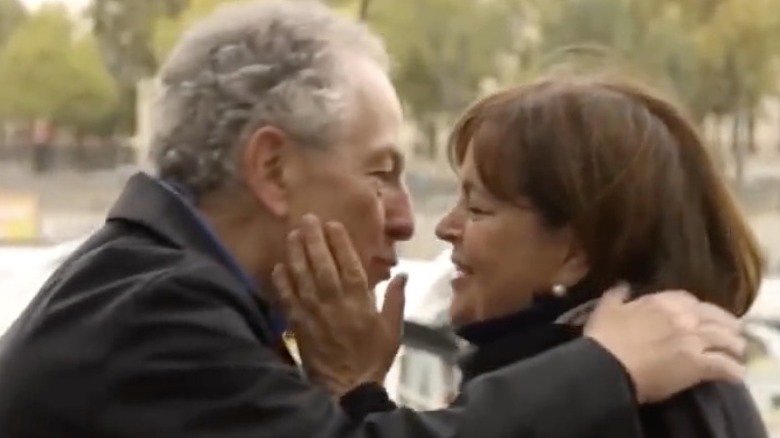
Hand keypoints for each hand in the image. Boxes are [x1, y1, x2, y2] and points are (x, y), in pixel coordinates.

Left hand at [271, 214, 406, 396]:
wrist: (348, 387)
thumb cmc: (373, 356)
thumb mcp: (393, 329)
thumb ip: (396, 299)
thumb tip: (403, 273)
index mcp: (359, 301)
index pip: (349, 265)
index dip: (340, 243)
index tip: (333, 224)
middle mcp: (335, 303)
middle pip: (322, 265)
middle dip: (314, 240)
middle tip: (306, 219)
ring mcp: (314, 313)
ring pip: (303, 277)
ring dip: (296, 254)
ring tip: (292, 235)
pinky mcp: (299, 324)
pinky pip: (288, 300)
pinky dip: (282, 283)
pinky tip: (278, 266)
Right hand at [584, 286, 745, 403]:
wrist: (606, 366)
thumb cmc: (603, 338)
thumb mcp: (605, 309)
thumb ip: (616, 295)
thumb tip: (622, 286)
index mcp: (662, 302)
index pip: (692, 300)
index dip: (700, 310)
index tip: (702, 317)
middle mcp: (684, 317)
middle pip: (718, 318)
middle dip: (726, 326)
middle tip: (730, 334)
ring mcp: (693, 340)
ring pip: (728, 340)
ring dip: (734, 346)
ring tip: (736, 353)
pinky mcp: (697, 365)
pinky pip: (726, 366)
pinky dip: (733, 370)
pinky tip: (734, 374)